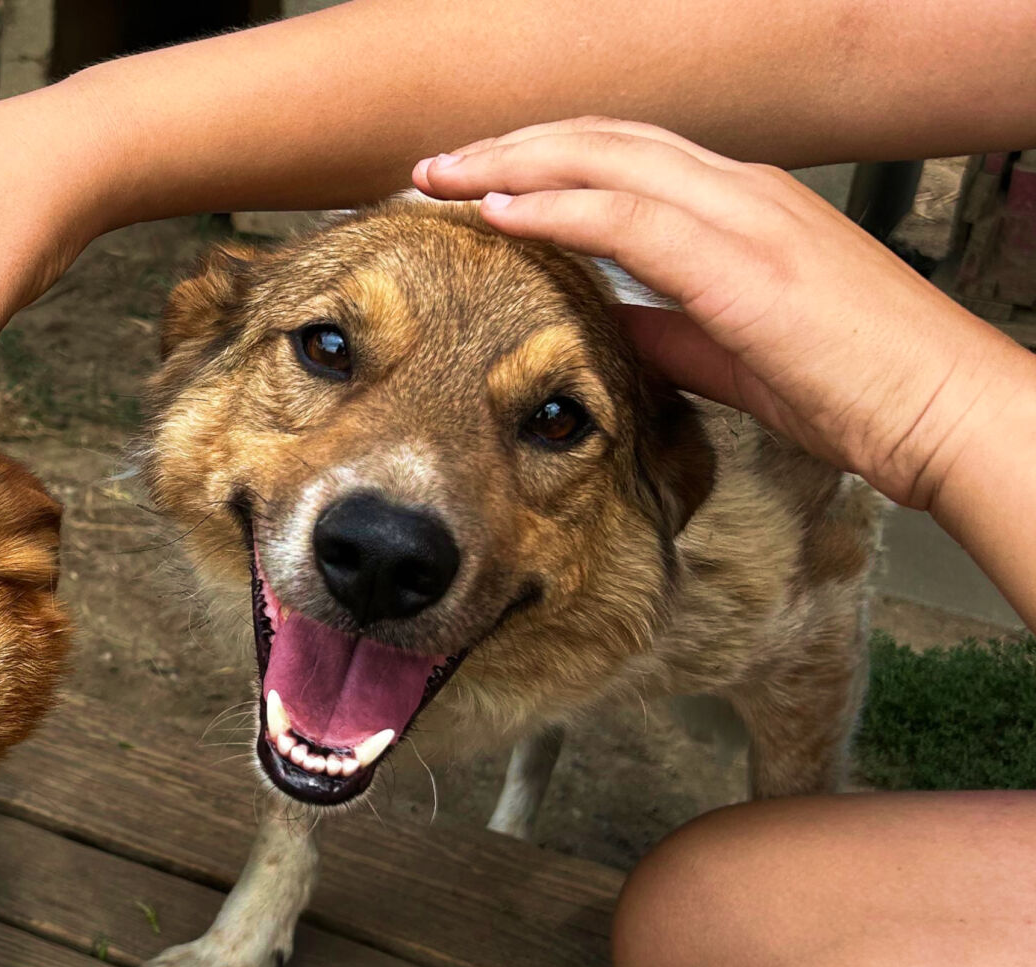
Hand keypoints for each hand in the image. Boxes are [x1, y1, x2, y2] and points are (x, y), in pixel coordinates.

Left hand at [416, 117, 1034, 510]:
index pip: (626, 159)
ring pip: (604, 161)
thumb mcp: (741, 350)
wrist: (941, 410)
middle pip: (602, 141)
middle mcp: (743, 193)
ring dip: (512, 166)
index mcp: (745, 207)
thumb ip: (674, 327)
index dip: (546, 162)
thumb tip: (611, 323)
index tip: (479, 183)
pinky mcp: (743, 264)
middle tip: (438, 165)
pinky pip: (626, 217)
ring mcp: (745, 219)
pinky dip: (555, 209)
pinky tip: (500, 214)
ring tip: (444, 178)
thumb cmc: (859, 386)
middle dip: (511, 147)